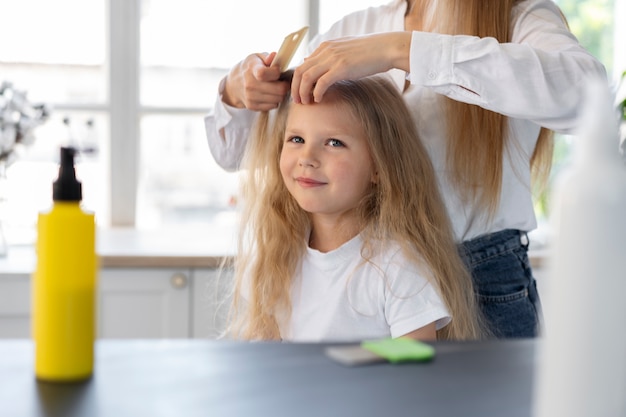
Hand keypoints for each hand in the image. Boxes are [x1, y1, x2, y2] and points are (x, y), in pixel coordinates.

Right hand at [222, 52, 289, 110]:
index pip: (264, 74)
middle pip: (279, 89)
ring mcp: (250, 97)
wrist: (234, 84)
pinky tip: (270, 94)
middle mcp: (249, 84)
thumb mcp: (256, 58)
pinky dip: (275, 100)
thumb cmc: (250, 68)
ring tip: (276, 87)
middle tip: (283, 81)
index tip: (277, 70)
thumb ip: (267, 57)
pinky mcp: (252, 106)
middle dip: (285, 85)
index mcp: (251, 69)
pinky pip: (273, 106)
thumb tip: (274, 56)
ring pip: (279, 99)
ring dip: (281, 94)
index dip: (276, 72)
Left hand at [291, 32, 411, 103]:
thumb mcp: (344, 50)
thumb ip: (328, 56)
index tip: (300, 93)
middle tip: (298, 101)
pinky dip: (316, 93)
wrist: (386, 48)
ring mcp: (333, 58)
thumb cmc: (369, 52)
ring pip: (307, 77)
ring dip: (303, 92)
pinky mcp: (341, 68)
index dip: (298, 81)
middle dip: (296, 88)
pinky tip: (319, 100)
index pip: (303, 64)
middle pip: (300, 71)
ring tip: (307, 103)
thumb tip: (311, 62)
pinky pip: (321, 83)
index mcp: (325, 46)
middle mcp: (326, 51)